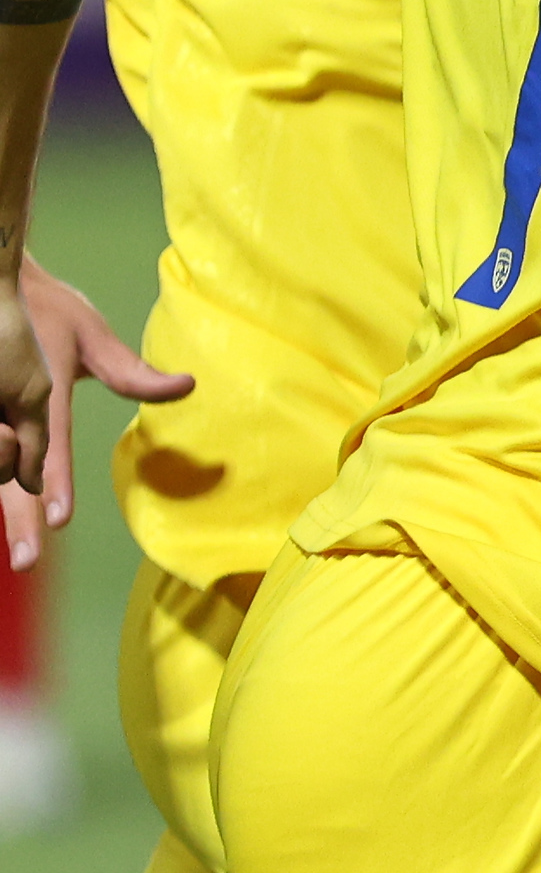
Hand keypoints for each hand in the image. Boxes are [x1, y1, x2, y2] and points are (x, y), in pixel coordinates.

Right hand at [2, 255, 191, 570]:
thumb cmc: (46, 312)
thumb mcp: (90, 336)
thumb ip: (132, 372)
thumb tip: (189, 385)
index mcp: (41, 391)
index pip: (50, 447)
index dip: (56, 485)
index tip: (59, 520)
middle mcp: (5, 409)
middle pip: (10, 474)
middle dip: (20, 519)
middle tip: (27, 560)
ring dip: (3, 500)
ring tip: (19, 542)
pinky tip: (5, 502)